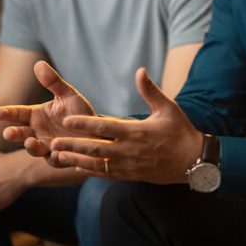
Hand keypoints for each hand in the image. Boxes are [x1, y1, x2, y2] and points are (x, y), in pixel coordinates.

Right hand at [0, 61, 96, 157]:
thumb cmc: (79, 111)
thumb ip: (53, 82)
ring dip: (31, 147)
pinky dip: (54, 157)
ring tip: (30, 142)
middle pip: (21, 134)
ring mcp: (47, 147)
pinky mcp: (60, 158)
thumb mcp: (68, 94)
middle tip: (7, 133)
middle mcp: (38, 132)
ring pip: (35, 149)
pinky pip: (55, 160)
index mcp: (36, 116)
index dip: (7, 114)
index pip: (18, 114)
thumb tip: (38, 63)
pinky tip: (56, 153)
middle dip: (13, 134)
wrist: (97, 130)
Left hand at [48, 67, 202, 183]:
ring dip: (76, 160)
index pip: (105, 128)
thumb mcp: (168, 108)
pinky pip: (105, 174)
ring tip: (57, 156)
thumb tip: (139, 71)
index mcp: (136, 132)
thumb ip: (150, 90)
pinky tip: (76, 167)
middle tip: (52, 142)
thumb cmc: (180, 131)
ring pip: (96, 164)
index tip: (67, 121)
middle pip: (95, 149)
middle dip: (73, 145)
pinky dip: (89, 171)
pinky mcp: (130, 175)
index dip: (84, 124)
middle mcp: (129, 150)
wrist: (193, 161)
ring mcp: (128, 165)